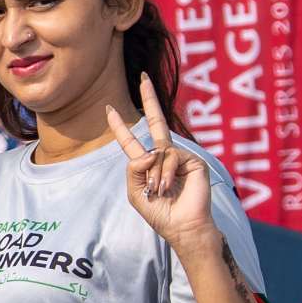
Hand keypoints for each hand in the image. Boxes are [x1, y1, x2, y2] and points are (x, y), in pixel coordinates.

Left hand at [119, 75, 221, 252]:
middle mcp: (163, 155)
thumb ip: (133, 168)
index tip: (109, 109)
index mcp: (146, 164)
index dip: (120, 126)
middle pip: (156, 121)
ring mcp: (179, 156)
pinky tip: (168, 187)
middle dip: (149, 98)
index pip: (131, 141)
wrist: (182, 226)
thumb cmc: (159, 212)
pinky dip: (166, 173)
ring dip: (154, 175)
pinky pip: (170, 158)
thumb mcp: (135, 192)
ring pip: (158, 152)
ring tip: (159, 191)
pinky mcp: (193, 160)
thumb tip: (150, 151)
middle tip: (143, 77)